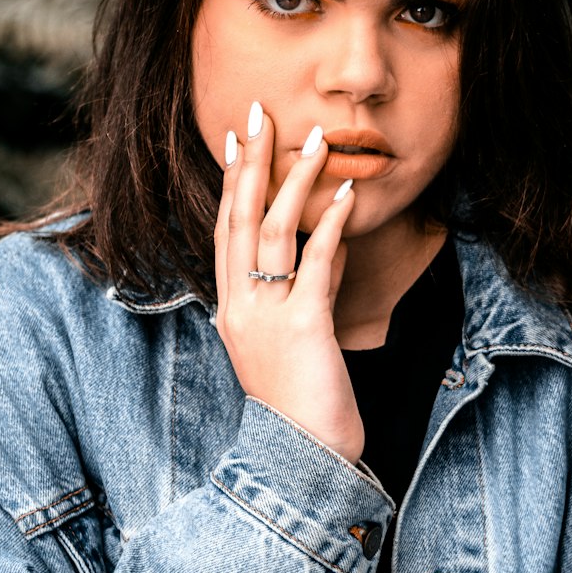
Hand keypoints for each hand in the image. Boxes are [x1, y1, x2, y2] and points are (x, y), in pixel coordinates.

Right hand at [215, 102, 364, 463]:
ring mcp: (266, 315)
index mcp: (232, 311)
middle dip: (249, 162)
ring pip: (273, 232)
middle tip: (257, 112)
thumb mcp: (298, 342)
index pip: (225, 233)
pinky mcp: (301, 326)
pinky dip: (330, 225)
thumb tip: (326, 250)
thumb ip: (307, 294)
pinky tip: (346, 194)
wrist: (304, 459)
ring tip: (314, 138)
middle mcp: (239, 307)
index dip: (231, 184)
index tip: (237, 141)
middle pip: (238, 219)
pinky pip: (314, 264)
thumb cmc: (304, 409)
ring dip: (294, 180)